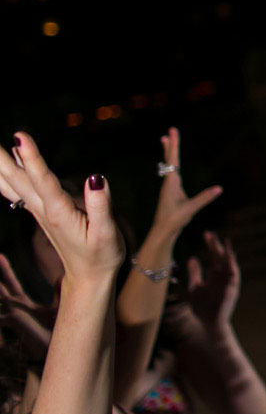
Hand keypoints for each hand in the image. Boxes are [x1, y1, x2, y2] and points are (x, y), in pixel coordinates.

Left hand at [0, 133, 121, 284]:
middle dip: (1, 158)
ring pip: (13, 183)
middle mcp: (44, 210)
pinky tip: (9, 157)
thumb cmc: (101, 255)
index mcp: (59, 213)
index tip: (19, 137)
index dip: (31, 158)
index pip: (42, 181)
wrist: (88, 276)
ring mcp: (39, 211)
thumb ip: (100, 205)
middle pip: (17, 179)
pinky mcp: (42, 211)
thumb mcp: (107, 232)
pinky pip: (18, 188)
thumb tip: (96, 177)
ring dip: (1, 164)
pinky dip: (10, 172)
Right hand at [0, 253, 55, 354]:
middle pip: (1, 288)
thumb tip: (62, 277)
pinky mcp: (13, 322)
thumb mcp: (57, 309)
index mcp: (22, 304)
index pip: (11, 283)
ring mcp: (12, 315)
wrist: (51, 351)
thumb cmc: (53, 333)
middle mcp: (14, 308)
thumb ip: (58, 293)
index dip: (5, 271)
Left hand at [150, 128, 221, 239]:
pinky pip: (171, 173)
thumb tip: (219, 188)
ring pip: (169, 165)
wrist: (163, 232)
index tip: (172, 131)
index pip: (173, 160)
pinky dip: (171, 164)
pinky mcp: (171, 192)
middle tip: (169, 131)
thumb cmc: (174, 220)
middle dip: (170, 145)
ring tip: (165, 141)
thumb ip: (204, 198)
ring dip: (169, 152)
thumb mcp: (191, 209)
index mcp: (171, 183)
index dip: (174, 145)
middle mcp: (168, 182)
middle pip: (169, 159)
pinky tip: (172, 165)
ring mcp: (169, 187)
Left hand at [185, 231, 239, 329]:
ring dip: (227, 253)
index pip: (213, 256)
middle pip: (221, 257)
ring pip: (229, 264)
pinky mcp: (232, 289)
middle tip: (211, 234)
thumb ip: (195, 273)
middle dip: (216, 246)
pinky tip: (230, 258)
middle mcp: (222, 276)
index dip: (211, 245)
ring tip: (225, 242)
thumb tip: (192, 258)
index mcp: (214, 275)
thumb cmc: (202, 306)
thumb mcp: (195, 287)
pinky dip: (233, 266)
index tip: (207, 233)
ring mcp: (228, 282)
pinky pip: (234, 275)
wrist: (209, 322)